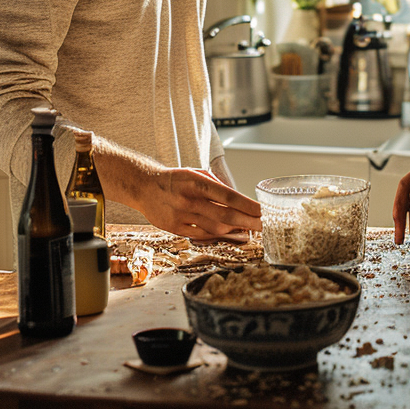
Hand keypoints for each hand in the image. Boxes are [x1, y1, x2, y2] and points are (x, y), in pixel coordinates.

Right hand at [145, 166, 261, 238]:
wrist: (144, 186)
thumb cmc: (174, 179)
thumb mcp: (196, 173)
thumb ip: (216, 185)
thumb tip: (238, 198)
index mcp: (198, 183)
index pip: (229, 196)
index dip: (248, 206)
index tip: (264, 211)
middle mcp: (190, 200)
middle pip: (226, 215)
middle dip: (249, 222)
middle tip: (265, 225)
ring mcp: (182, 216)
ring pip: (216, 228)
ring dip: (235, 229)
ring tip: (250, 228)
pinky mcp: (175, 228)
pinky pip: (202, 235)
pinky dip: (217, 234)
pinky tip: (228, 232)